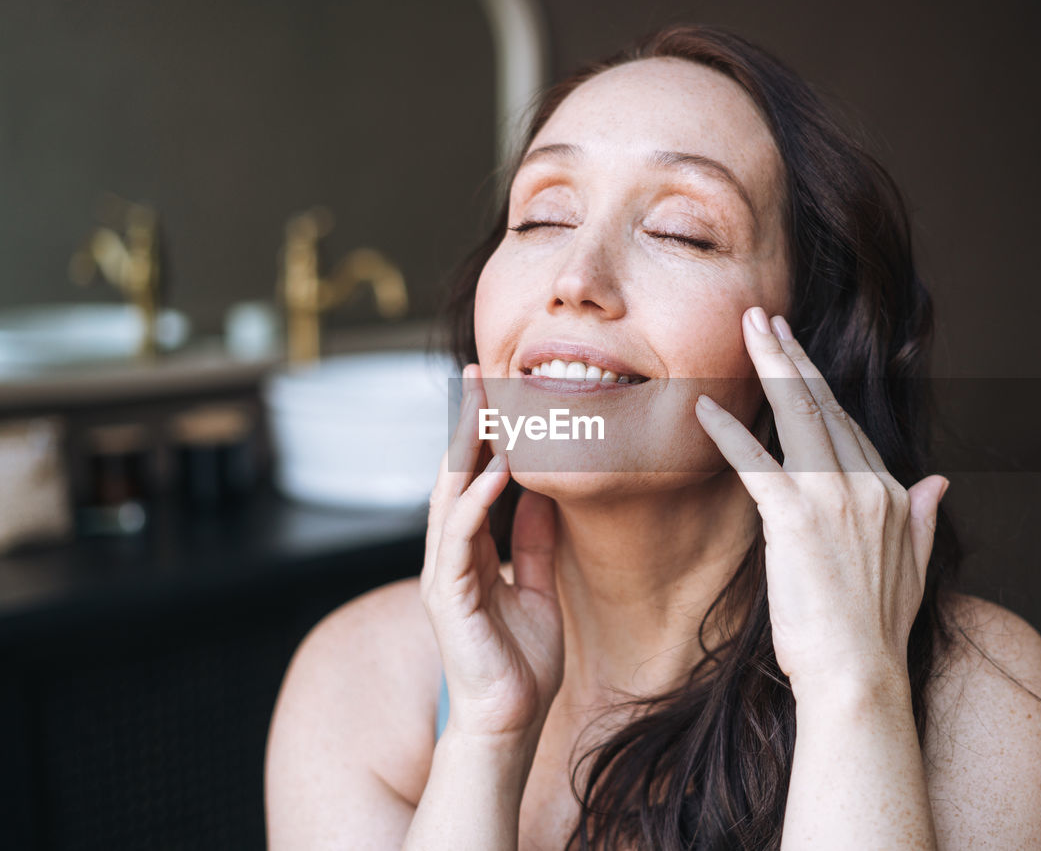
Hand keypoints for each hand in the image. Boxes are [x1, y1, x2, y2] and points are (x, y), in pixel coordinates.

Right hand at [420, 364, 563, 742]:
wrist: (511, 721)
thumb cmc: (522, 662)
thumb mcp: (538, 588)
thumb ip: (534, 543)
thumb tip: (542, 496)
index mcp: (469, 553)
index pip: (471, 481)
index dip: (481, 437)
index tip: (495, 391)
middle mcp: (450, 557)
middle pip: (452, 476)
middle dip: (464, 425)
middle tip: (477, 374)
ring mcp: (443, 576)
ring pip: (448, 498)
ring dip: (464, 450)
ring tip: (483, 405)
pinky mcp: (448, 598)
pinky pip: (460, 540)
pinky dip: (477, 502)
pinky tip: (497, 471)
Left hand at [693, 307, 949, 696]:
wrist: (859, 675)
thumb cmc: (875, 631)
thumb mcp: (915, 567)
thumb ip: (924, 518)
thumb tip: (940, 482)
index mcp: (890, 494)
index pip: (847, 426)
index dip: (819, 385)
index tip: (796, 354)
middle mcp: (866, 486)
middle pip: (823, 405)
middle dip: (791, 356)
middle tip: (765, 318)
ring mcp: (833, 498)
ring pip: (798, 415)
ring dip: (770, 366)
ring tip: (748, 329)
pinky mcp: (795, 519)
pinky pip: (755, 463)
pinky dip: (728, 433)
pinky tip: (701, 408)